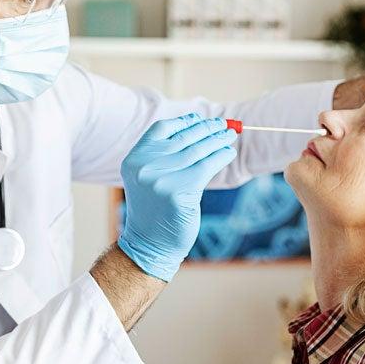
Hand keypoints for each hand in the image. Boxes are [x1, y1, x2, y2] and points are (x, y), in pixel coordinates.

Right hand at [118, 114, 237, 281]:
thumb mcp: (150, 178)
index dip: (183, 122)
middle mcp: (145, 166)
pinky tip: (229, 153)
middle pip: (183, 139)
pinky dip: (220, 157)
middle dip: (207, 129)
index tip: (200, 119)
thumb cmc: (155, 210)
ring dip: (218, 140)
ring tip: (230, 136)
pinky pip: (206, 167)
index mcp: (134, 159)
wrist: (150, 244)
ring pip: (198, 152)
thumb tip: (198, 128)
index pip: (161, 129)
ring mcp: (161, 179)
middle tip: (224, 125)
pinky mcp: (180, 192)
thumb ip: (165, 155)